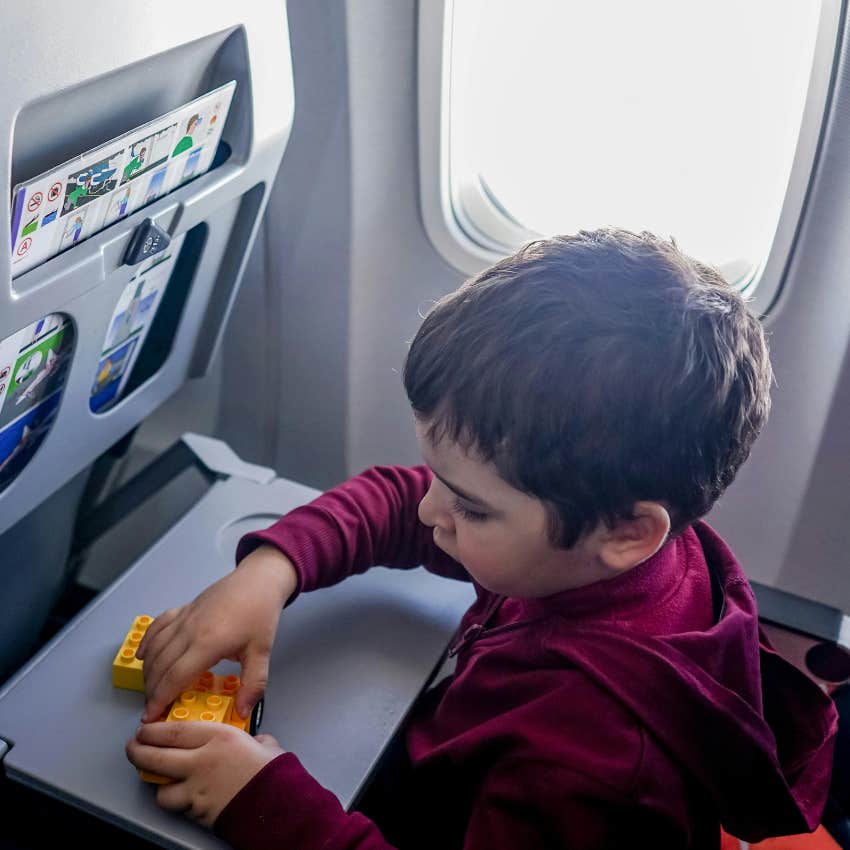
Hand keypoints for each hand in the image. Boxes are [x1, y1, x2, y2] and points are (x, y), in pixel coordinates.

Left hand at [126, 721, 284, 827]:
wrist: (278, 806)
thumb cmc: (275, 773)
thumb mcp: (264, 744)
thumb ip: (252, 740)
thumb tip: (255, 742)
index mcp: (219, 737)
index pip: (173, 731)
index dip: (153, 730)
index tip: (145, 728)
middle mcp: (202, 761)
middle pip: (156, 756)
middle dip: (138, 751)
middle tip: (133, 748)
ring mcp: (196, 790)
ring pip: (161, 788)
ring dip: (156, 783)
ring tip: (159, 778)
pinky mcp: (197, 813)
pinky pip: (177, 807)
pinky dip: (176, 801)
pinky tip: (181, 796)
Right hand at [137, 545, 298, 721]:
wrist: (259, 580)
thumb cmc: (261, 614)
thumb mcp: (262, 652)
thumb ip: (253, 684)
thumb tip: (242, 713)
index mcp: (208, 643)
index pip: (174, 678)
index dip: (160, 700)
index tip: (150, 717)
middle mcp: (189, 630)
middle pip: (160, 666)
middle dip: (151, 691)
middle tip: (151, 709)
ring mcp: (184, 617)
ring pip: (155, 647)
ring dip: (148, 671)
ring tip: (149, 690)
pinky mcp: (184, 608)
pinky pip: (157, 626)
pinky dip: (146, 642)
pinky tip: (142, 656)